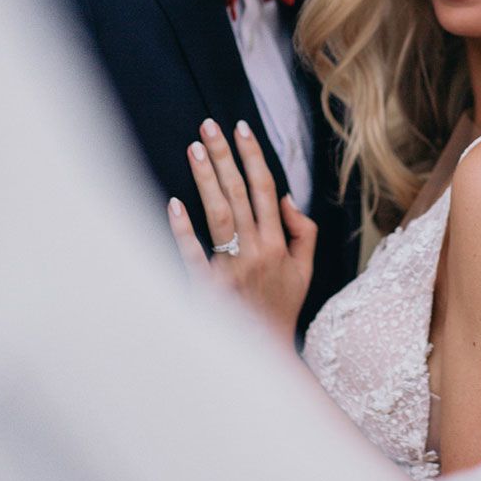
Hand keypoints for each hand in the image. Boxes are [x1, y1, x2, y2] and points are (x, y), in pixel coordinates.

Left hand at [168, 118, 316, 342]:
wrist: (264, 354)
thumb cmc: (281, 308)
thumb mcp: (306, 270)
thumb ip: (303, 231)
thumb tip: (288, 197)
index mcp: (278, 244)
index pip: (266, 189)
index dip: (254, 156)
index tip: (240, 129)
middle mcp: (256, 251)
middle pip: (239, 193)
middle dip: (224, 156)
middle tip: (208, 126)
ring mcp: (230, 269)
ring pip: (218, 215)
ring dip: (206, 179)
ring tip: (194, 149)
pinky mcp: (207, 287)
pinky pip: (193, 254)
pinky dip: (184, 229)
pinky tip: (174, 203)